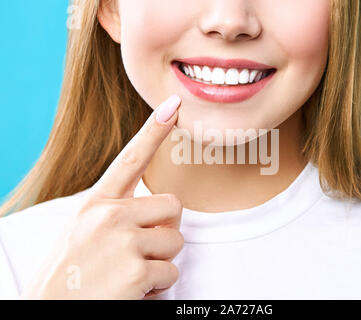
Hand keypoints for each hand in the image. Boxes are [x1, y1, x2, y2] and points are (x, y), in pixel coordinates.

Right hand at [21, 95, 182, 299]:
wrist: (48, 313)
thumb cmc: (71, 274)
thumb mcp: (83, 232)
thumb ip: (115, 214)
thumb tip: (162, 212)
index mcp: (95, 204)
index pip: (130, 159)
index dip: (153, 131)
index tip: (173, 106)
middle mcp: (109, 216)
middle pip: (173, 206)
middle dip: (166, 230)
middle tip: (140, 251)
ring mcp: (123, 241)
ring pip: (176, 241)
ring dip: (161, 262)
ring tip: (130, 273)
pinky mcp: (135, 271)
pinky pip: (171, 272)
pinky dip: (157, 287)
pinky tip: (130, 291)